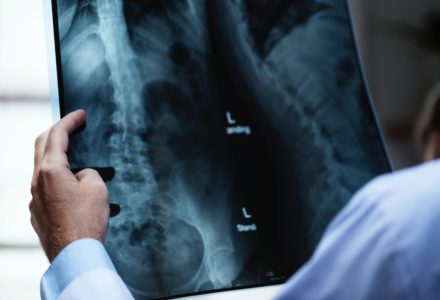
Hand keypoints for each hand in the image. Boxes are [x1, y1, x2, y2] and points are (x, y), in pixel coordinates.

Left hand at [29, 109, 109, 261]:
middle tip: (71, 125)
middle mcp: (37, 181)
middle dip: (57, 131)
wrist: (74, 253)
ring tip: (74, 155)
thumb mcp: (97, 187)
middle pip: (42, 145)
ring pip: (42, 167)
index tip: (79, 114)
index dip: (70, 120)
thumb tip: (80, 175)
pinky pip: (45, 187)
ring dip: (56, 155)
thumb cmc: (86, 221)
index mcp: (50, 170)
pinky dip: (56, 177)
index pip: (58, 135)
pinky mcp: (38, 212)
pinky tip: (71, 185)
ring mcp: (35, 198)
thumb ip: (88, 172)